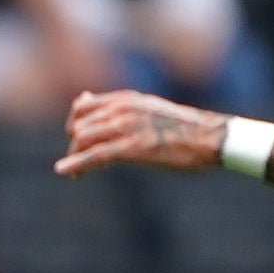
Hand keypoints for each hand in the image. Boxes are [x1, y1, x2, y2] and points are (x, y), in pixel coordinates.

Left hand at [55, 89, 228, 175]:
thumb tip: (90, 102)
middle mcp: (123, 108)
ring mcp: (127, 126)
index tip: (76, 140)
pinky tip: (64, 171)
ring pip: (84, 140)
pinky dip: (76, 164)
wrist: (209, 137)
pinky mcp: (132, 147)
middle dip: (75, 145)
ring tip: (76, 173)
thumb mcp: (149, 110)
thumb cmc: (182, 128)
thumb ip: (122, 109)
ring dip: (75, 157)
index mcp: (127, 99)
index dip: (75, 125)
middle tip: (79, 163)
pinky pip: (95, 155)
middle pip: (80, 126)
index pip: (83, 107)